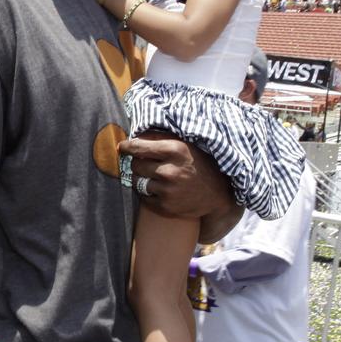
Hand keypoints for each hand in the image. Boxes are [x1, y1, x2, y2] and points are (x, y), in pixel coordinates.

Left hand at [119, 133, 241, 241]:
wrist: (218, 195)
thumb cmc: (200, 165)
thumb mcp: (186, 145)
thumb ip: (162, 138)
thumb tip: (135, 134)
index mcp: (175, 150)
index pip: (139, 147)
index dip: (127, 147)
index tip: (122, 147)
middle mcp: (169, 170)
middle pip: (136, 164)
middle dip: (138, 163)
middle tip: (147, 163)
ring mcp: (167, 190)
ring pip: (137, 181)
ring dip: (141, 178)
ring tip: (154, 176)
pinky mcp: (165, 206)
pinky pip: (144, 197)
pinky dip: (147, 193)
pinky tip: (159, 189)